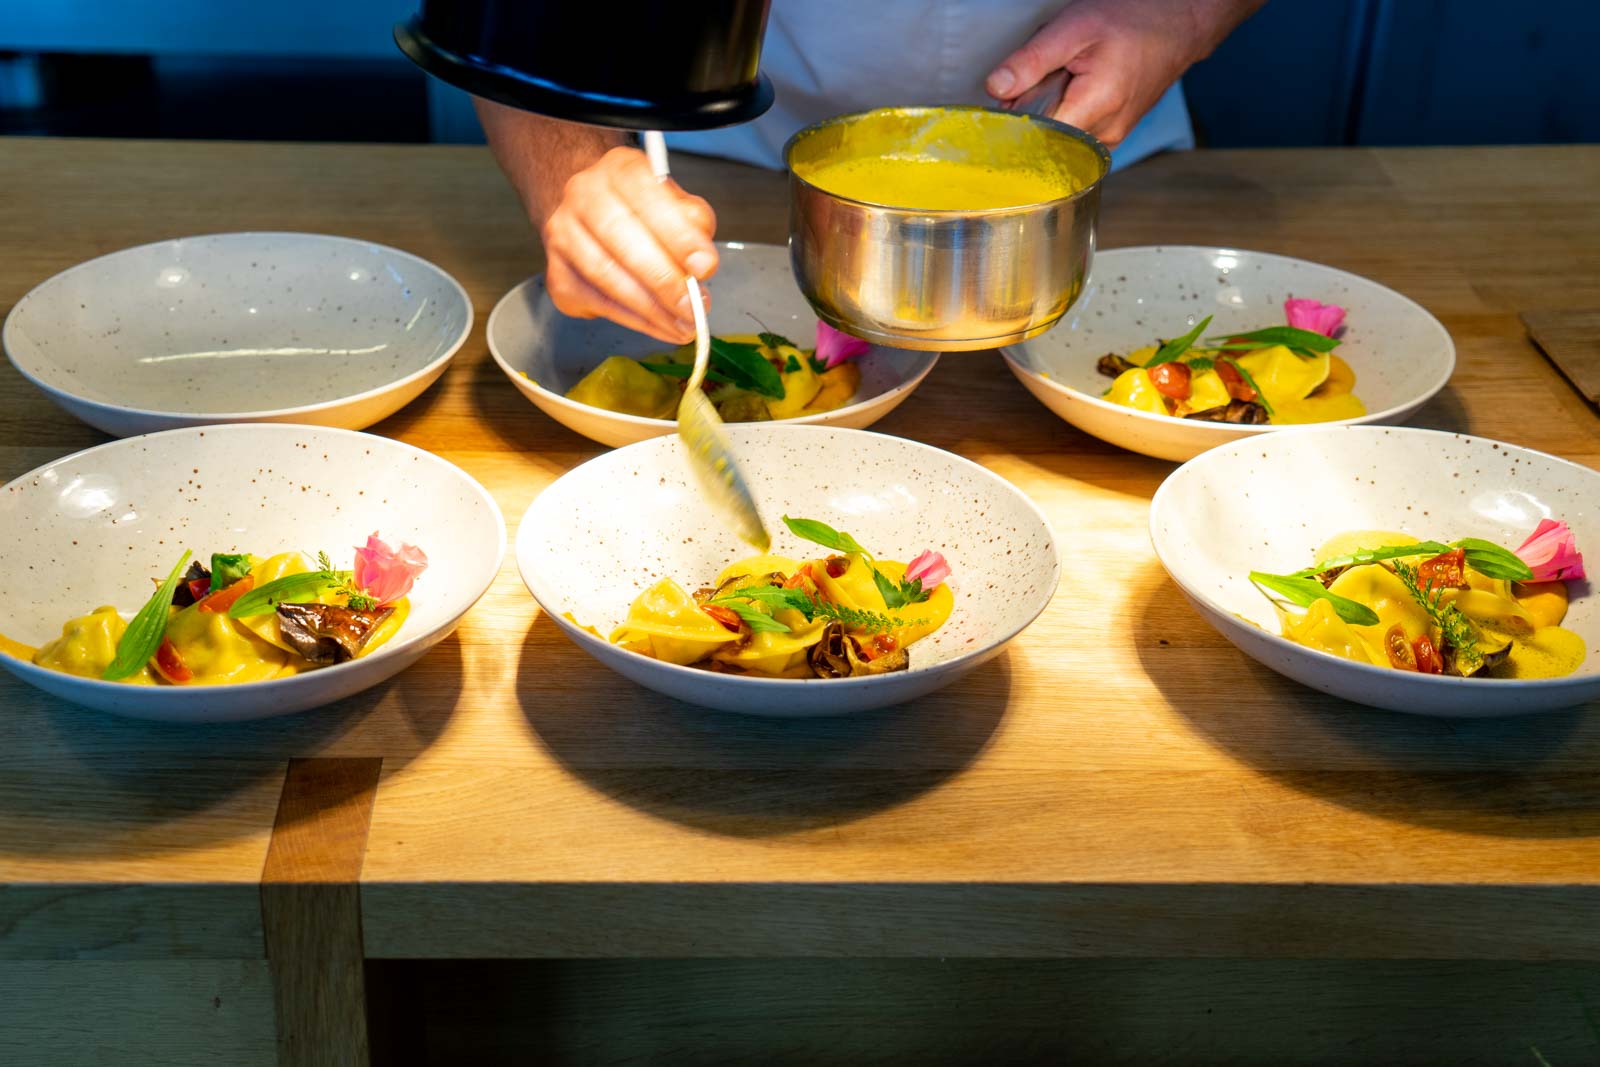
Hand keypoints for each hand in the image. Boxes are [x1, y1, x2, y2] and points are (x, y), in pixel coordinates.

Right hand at [542, 146, 718, 343]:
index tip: (706, 268)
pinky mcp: (558, 276)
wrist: (591, 218)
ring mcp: (563, 236)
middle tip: (695, 308)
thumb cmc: (642, 212)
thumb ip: (694, 224)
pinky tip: (660, 326)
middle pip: (622, 242)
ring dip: (651, 310)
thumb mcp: (676, 203)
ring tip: (683, 326)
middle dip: (664, 282)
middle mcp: (583, 196)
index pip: (648, 200)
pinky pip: (598, 303)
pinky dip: (634, 321)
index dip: (679, 238)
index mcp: (619, 170)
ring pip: (607, 278)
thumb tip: (702, 264)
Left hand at [986, 0, 1263, 148]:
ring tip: (1065, 81)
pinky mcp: (1113, 136)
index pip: (1037, 140)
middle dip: (1035, 113)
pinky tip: (1075, 91)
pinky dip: (1068, 115)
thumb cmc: (1134, 19)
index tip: (1006, 104)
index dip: (1015, 123)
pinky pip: (1076, 135)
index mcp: (1096, 109)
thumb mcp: (1074, 28)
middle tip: (1044, 79)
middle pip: (1047, 140)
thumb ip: (1032, 61)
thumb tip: (996, 89)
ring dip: (1053, 113)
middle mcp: (1106, 135)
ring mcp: (1112, 139)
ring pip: (1061, 139)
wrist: (1179, 22)